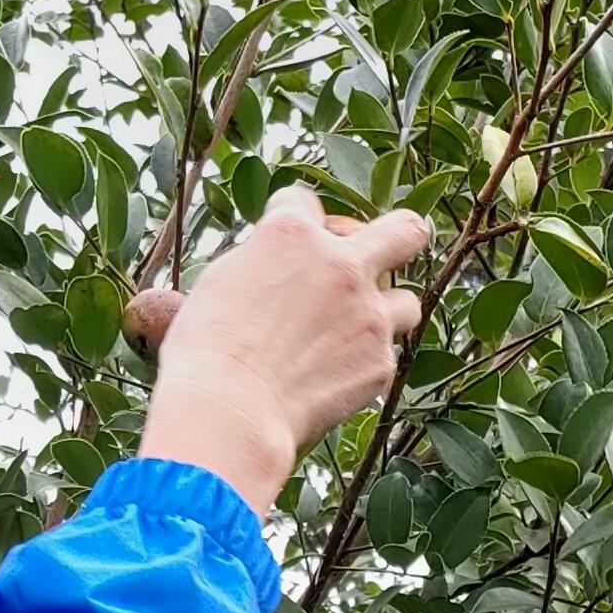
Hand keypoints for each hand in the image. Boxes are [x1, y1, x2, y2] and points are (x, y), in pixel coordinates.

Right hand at [128, 188, 430, 513]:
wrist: (230, 410)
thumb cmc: (206, 351)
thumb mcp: (217, 284)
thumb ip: (256, 264)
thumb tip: (262, 271)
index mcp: (291, 234)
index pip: (304, 202)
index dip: (293, 220)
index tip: (285, 245)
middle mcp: (341, 264)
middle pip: (403, 231)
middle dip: (400, 238)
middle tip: (385, 253)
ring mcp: (369, 314)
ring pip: (406, 302)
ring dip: (385, 312)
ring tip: (357, 333)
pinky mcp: (380, 363)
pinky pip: (385, 356)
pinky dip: (364, 364)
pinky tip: (333, 378)